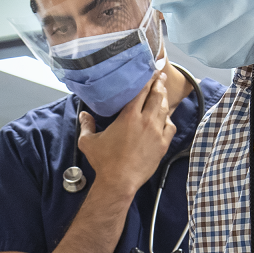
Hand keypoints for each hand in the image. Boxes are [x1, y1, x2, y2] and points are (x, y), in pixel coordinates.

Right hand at [75, 69, 176, 196]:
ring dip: (164, 99)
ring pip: (164, 109)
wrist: (120, 181)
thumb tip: (83, 115)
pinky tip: (166, 118)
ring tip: (163, 92)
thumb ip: (86, 125)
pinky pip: (170, 126)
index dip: (148, 79)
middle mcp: (145, 120)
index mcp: (129, 116)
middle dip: (159, 84)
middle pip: (156, 96)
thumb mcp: (89, 142)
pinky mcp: (162, 144)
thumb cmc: (104, 162)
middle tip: (160, 76)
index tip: (152, 71)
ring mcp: (156, 132)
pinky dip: (168, 119)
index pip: (142, 91)